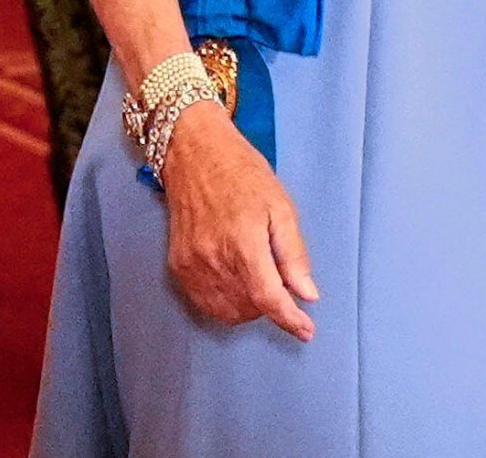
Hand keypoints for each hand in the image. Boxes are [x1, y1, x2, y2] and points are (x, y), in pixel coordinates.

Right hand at [163, 101, 317, 341]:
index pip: (268, 297)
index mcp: (244, 241)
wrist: (195, 154)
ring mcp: (192, 266)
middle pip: (249, 309)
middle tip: (279, 278)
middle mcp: (214, 258)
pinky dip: (225, 303)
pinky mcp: (178, 267)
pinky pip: (205, 304)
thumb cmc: (242, 173)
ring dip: (249, 307)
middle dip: (271, 304)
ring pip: (227, 312)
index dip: (290, 319)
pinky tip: (235, 282)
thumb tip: (307, 294)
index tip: (306, 331)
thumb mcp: (280, 205)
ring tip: (257, 276)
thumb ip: (293, 253)